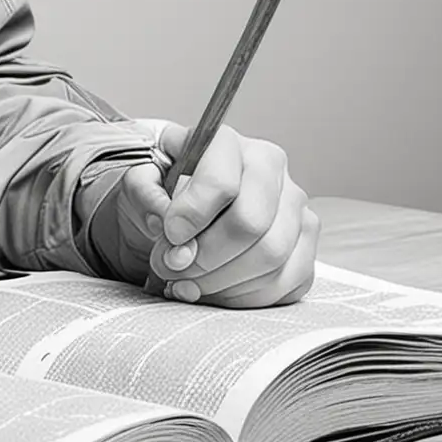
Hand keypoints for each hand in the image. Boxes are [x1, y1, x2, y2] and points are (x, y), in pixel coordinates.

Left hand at [101, 119, 318, 306]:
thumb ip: (145, 193)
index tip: (169, 234)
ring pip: (271, 257)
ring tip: (185, 282)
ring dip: (220, 280)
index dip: (192, 214)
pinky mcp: (304, 249)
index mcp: (229, 144)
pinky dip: (243, 297)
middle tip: (173, 265)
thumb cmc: (161, 194)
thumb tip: (164, 220)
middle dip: (205, 255)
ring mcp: (295, 210)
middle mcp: (271, 171)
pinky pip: (286, 283)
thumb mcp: (138, 182)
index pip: (222, 181)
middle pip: (251, 223)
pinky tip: (213, 291)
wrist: (178, 216)